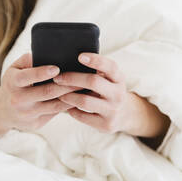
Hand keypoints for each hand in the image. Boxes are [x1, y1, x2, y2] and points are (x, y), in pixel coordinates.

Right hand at [0, 53, 76, 131]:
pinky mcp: (36, 123)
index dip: (41, 73)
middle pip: (46, 92)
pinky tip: (81, 99)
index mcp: (12, 83)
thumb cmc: (14, 83)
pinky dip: (69, 106)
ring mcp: (27, 114)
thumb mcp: (14, 69)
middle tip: (83, 77)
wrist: (2, 111)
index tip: (56, 68)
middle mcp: (18, 100)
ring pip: (55, 105)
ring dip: (72, 97)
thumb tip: (45, 53)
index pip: (27, 77)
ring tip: (86, 88)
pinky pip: (56, 113)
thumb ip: (27, 60)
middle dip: (66, 85)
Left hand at [54, 53, 170, 138]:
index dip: (96, 60)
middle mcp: (118, 94)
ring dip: (68, 96)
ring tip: (58, 93)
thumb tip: (69, 60)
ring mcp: (113, 110)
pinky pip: (82, 116)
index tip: (80, 56)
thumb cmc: (108, 91)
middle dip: (72, 78)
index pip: (110, 66)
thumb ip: (97, 71)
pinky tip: (66, 107)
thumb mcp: (109, 80)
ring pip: (85, 101)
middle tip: (57, 78)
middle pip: (93, 82)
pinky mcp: (106, 124)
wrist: (124, 116)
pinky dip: (71, 111)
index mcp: (119, 79)